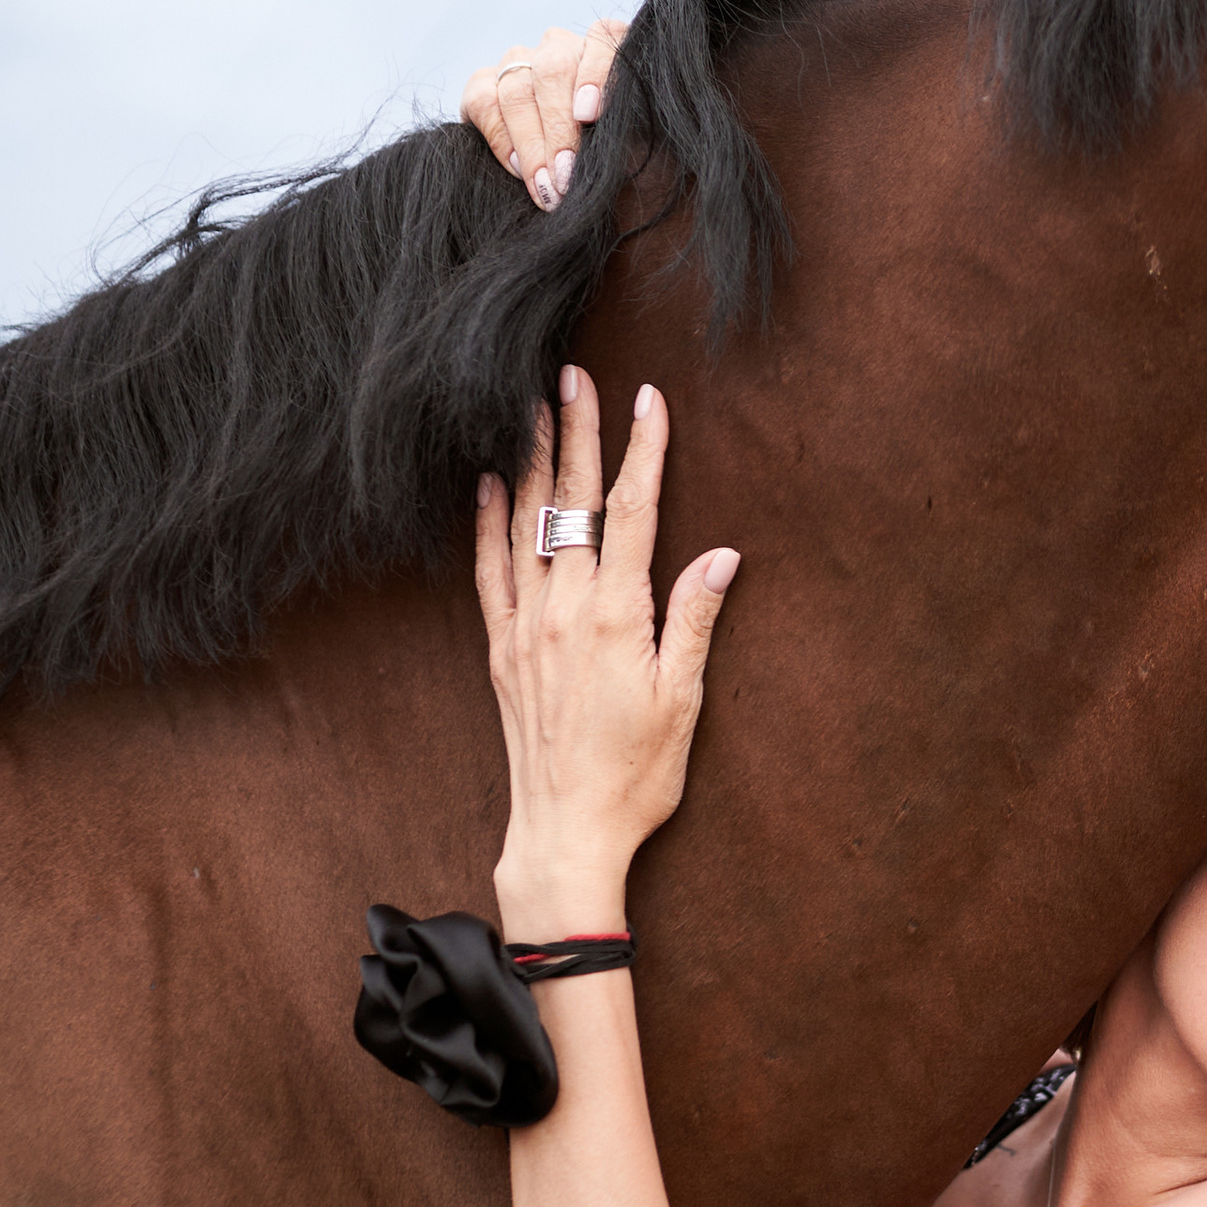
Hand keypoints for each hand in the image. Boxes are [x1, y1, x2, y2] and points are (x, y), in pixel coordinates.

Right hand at [463, 18, 627, 211]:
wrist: (573, 180)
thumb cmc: (615, 162)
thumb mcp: (632, 149)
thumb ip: (628, 139)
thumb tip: (622, 152)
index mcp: (607, 50)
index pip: (604, 39)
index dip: (597, 74)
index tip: (590, 116)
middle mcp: (562, 48)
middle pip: (553, 70)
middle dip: (558, 130)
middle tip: (565, 177)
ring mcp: (521, 61)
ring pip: (516, 88)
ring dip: (530, 144)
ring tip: (545, 186)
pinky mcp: (485, 81)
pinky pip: (482, 101)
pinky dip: (500, 138)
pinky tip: (518, 168)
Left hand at [477, 364, 739, 931]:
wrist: (565, 831)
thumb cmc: (636, 775)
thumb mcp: (683, 701)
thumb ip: (694, 621)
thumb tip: (720, 557)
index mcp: (616, 617)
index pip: (631, 513)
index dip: (641, 452)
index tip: (648, 399)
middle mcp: (564, 610)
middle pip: (571, 502)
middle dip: (576, 433)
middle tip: (573, 375)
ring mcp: (525, 627)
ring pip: (525, 525)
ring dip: (531, 461)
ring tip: (530, 407)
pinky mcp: (500, 650)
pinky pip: (488, 571)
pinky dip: (486, 523)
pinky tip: (488, 483)